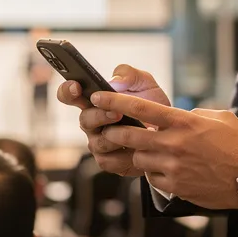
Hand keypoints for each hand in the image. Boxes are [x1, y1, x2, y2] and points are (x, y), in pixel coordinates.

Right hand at [56, 65, 171, 176]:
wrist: (170, 132)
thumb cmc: (152, 105)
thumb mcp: (145, 83)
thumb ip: (129, 74)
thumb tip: (114, 82)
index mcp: (94, 100)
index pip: (69, 95)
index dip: (68, 90)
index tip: (77, 86)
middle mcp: (92, 122)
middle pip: (84, 120)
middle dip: (99, 116)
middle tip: (117, 113)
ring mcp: (98, 143)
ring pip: (97, 143)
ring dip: (114, 137)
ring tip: (134, 131)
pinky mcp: (109, 161)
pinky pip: (108, 161)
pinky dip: (124, 155)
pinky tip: (139, 149)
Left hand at [92, 92, 237, 209]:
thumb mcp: (217, 118)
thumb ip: (191, 115)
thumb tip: (175, 117)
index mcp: (184, 122)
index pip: (141, 108)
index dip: (115, 101)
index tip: (97, 97)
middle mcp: (174, 144)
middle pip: (130, 136)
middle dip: (115, 131)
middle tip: (109, 129)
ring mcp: (173, 167)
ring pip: (139, 159)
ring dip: (139, 154)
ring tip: (151, 152)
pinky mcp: (176, 186)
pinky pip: (152, 178)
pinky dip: (154, 173)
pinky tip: (167, 170)